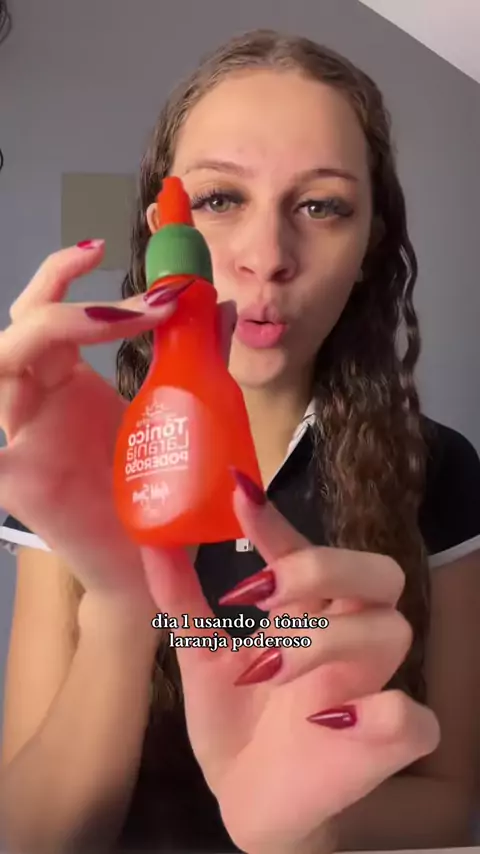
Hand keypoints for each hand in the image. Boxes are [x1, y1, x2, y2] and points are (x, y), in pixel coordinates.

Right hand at [0, 241, 233, 611]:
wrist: (144, 561)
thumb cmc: (152, 488)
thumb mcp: (176, 414)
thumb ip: (194, 359)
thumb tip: (218, 304)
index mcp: (65, 379)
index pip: (50, 309)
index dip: (73, 274)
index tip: (145, 277)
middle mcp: (36, 399)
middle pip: (22, 325)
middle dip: (75, 300)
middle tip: (148, 306)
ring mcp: (23, 438)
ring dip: (44, 331)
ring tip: (109, 325)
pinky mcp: (20, 483)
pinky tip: (5, 438)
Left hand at [142, 473, 439, 853]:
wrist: (246, 799)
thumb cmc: (235, 720)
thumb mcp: (200, 658)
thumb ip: (182, 603)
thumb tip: (151, 544)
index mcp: (307, 611)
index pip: (305, 550)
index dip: (278, 522)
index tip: (238, 495)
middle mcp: (347, 638)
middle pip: (379, 572)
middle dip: (326, 567)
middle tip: (266, 590)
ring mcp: (372, 687)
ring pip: (392, 629)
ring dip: (326, 639)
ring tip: (266, 667)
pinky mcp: (387, 743)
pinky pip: (414, 716)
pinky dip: (382, 711)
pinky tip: (330, 720)